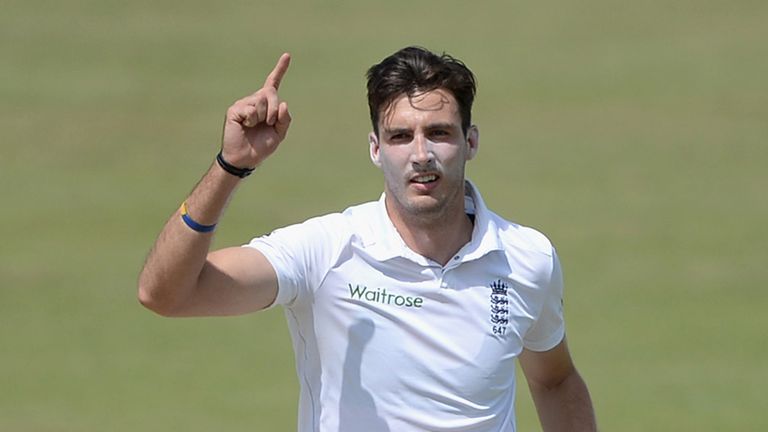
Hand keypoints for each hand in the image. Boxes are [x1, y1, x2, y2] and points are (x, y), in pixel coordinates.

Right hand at [221, 53, 291, 167]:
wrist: (245, 158)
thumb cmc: (261, 146)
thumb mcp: (279, 134)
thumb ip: (285, 119)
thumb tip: (283, 103)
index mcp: (267, 104)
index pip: (273, 83)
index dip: (280, 69)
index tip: (287, 55)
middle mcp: (255, 100)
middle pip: (271, 93)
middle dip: (274, 110)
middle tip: (269, 123)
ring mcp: (244, 104)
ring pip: (261, 101)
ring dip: (263, 117)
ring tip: (255, 126)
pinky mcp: (234, 110)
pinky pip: (250, 109)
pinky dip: (251, 120)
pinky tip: (245, 126)